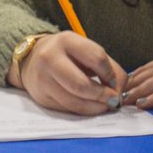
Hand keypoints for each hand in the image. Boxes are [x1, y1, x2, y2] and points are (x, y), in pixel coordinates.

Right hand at [10, 32, 125, 115]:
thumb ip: (108, 66)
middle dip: (103, 96)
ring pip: (75, 102)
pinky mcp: (41, 97)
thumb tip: (120, 89)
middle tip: (115, 101)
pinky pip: (67, 109)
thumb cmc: (67, 55)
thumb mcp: (85, 50)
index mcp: (66, 41)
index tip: (116, 83)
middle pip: (82, 85)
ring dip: (96, 108)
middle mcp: (50, 59)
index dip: (111, 74)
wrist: (32, 59)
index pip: (96, 58)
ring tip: (105, 106)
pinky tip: (91, 107)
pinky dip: (83, 111)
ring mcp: (42, 80)